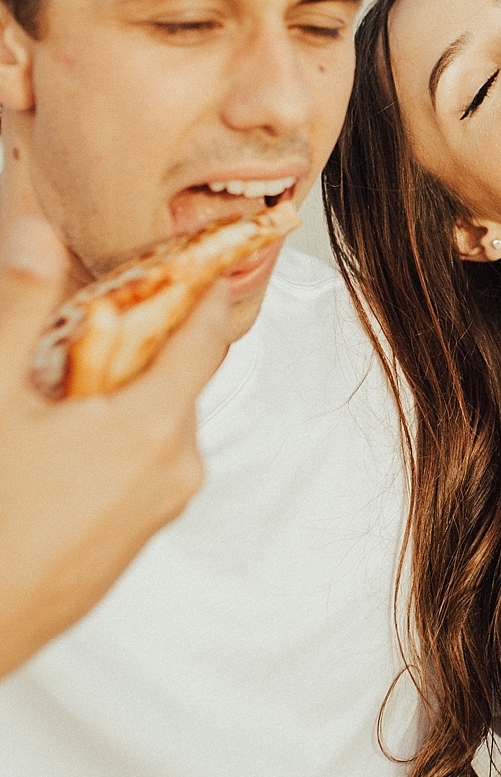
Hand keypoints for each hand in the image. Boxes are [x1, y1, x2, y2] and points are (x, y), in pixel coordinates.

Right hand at [0, 214, 230, 676]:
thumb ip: (20, 308)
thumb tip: (36, 234)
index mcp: (153, 429)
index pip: (204, 337)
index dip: (203, 288)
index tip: (200, 255)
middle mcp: (173, 471)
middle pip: (177, 378)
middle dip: (141, 341)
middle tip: (91, 317)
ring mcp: (157, 512)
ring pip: (156, 423)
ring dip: (120, 393)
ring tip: (57, 389)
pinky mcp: (135, 542)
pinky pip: (140, 466)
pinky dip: (113, 438)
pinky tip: (55, 443)